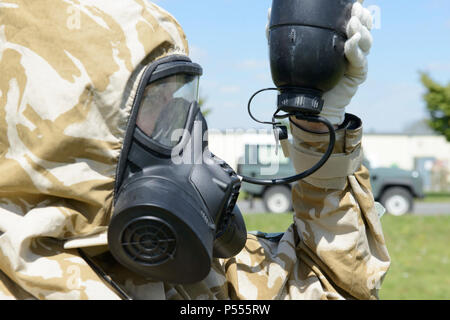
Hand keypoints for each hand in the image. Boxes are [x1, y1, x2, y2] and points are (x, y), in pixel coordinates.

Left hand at [266, 1, 373, 130]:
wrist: (307, 106)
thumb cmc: (300, 79)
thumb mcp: (287, 54)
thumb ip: (279, 35)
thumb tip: (269, 14)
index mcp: (337, 39)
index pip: (351, 19)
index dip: (354, 9)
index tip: (352, 1)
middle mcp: (350, 47)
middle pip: (364, 26)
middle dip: (362, 16)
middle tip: (354, 9)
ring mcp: (355, 60)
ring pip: (366, 41)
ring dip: (361, 30)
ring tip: (352, 23)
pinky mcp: (357, 74)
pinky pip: (360, 60)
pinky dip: (355, 50)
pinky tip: (350, 43)